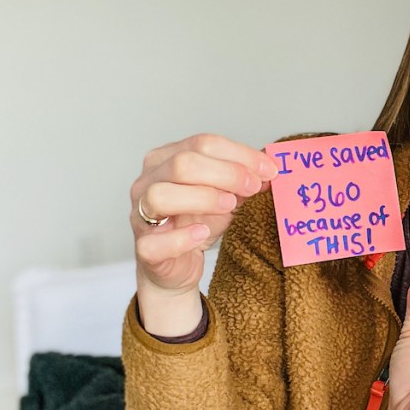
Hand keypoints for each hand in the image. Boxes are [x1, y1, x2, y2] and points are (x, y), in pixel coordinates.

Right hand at [130, 133, 277, 299]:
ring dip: (203, 198)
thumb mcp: (225, 197)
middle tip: (253, 187)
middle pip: (182, 164)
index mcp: (166, 160)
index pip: (202, 144)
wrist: (178, 265)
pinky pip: (155, 240)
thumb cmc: (196, 224)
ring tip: (229, 206)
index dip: (240, 155)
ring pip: (162, 195)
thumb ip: (242, 182)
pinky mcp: (144, 248)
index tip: (269, 169)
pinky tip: (202, 233)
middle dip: (226, 173)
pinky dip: (181, 237)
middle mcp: (147, 182)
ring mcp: (140, 215)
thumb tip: (268, 171)